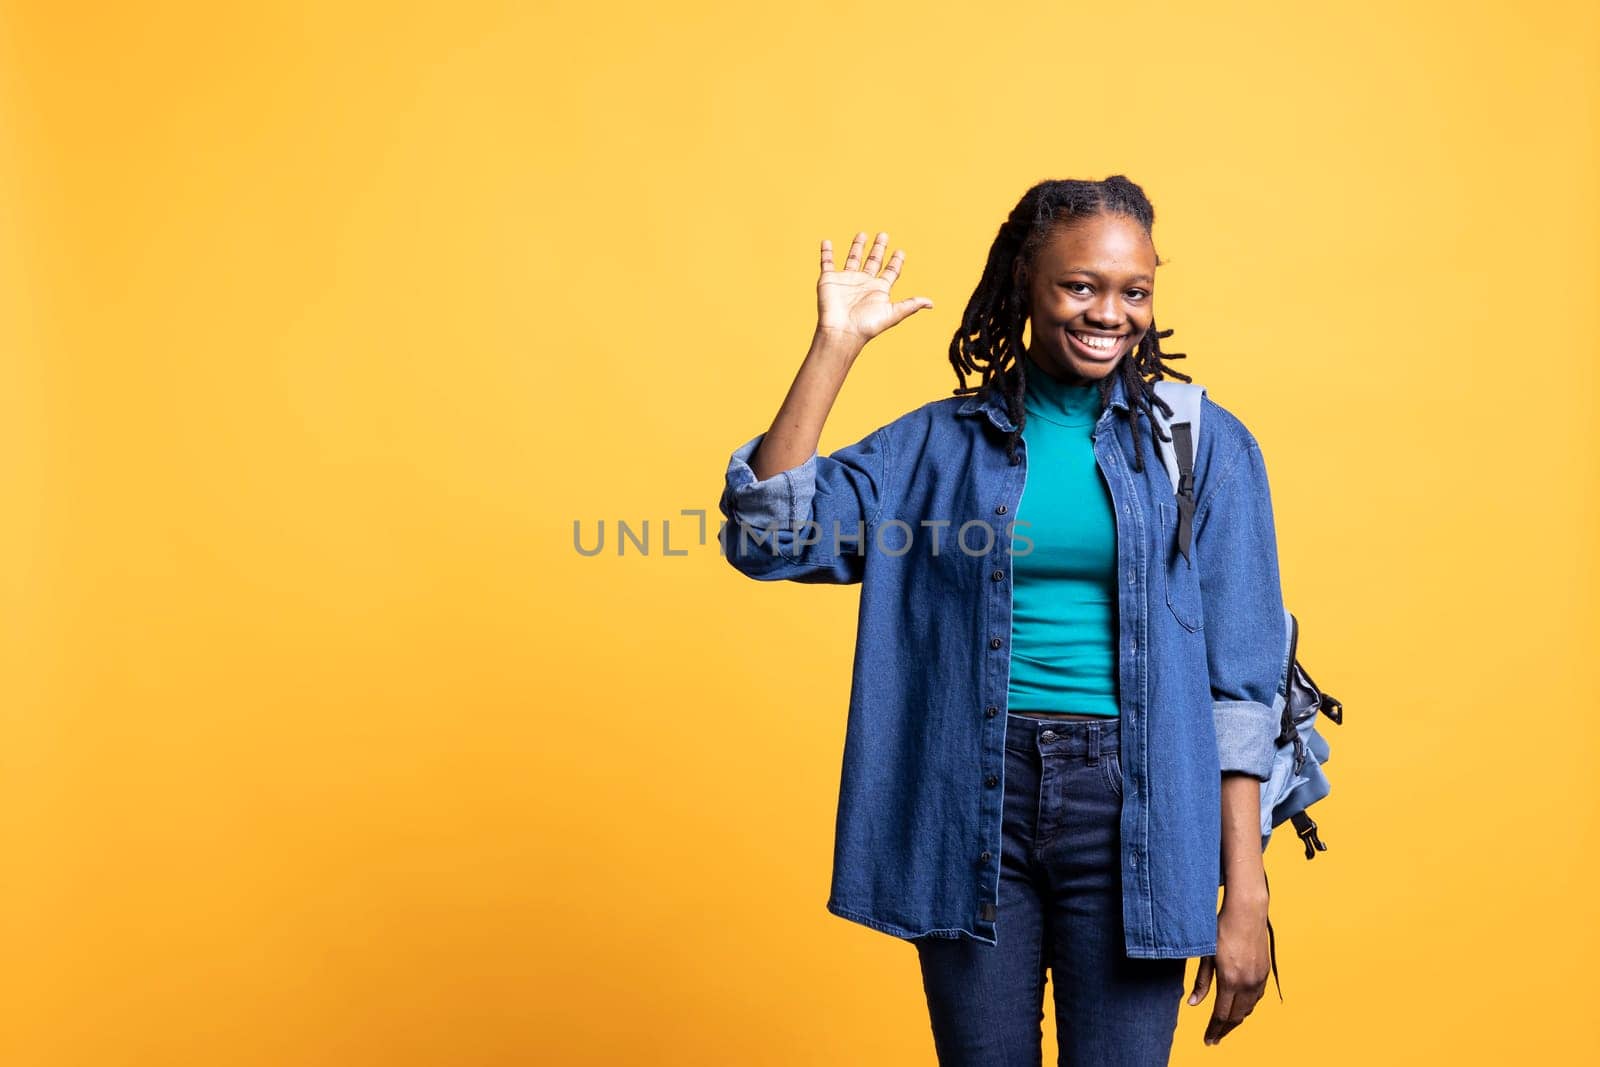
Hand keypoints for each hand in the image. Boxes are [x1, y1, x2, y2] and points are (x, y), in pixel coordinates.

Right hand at [815, 232, 933, 346]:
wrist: (842, 332)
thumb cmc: (867, 326)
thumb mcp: (893, 314)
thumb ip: (910, 305)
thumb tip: (931, 304)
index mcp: (879, 289)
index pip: (890, 272)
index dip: (896, 262)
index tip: (900, 251)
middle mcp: (863, 283)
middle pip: (873, 261)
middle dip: (879, 248)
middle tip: (884, 234)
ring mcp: (846, 280)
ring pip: (852, 259)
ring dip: (857, 247)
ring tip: (862, 234)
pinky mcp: (829, 280)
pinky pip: (827, 262)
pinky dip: (825, 252)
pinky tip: (826, 242)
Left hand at [1187, 894, 1269, 1045]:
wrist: (1247, 912)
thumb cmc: (1221, 929)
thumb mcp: (1205, 954)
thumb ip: (1201, 982)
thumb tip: (1193, 1004)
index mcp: (1230, 980)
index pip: (1221, 1015)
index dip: (1213, 1030)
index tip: (1208, 1041)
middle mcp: (1247, 983)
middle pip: (1236, 1016)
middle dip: (1225, 1030)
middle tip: (1214, 1039)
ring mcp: (1258, 978)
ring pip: (1249, 1008)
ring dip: (1237, 1019)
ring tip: (1225, 1025)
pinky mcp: (1265, 972)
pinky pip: (1257, 997)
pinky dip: (1248, 1006)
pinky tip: (1241, 1007)